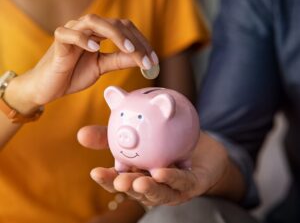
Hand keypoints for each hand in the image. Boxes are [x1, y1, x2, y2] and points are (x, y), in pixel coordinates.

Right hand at [6, 14, 158, 113]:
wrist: (49, 87)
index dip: (141, 42)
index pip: (125, 29)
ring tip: (128, 50)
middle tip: (147, 60)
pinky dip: (82, 39)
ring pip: (94, 22)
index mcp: (100, 34)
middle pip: (115, 24)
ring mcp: (72, 32)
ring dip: (115, 35)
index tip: (154, 61)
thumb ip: (119, 60)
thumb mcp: (101, 67)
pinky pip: (68, 34)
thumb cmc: (74, 74)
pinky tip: (95, 49)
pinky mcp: (58, 41)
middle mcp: (88, 28)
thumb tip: (141, 59)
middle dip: (134, 41)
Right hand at [78, 126, 231, 205]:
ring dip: (148, 189)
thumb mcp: (137, 135)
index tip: (95, 172)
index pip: (118, 180)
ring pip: (158, 193)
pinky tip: (162, 172)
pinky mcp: (190, 185)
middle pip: (135, 190)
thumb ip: (111, 135)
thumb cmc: (164, 142)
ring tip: (137, 182)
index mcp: (136, 174)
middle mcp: (151, 184)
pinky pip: (181, 183)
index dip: (107, 179)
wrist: (198, 143)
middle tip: (118, 180)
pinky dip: (172, 178)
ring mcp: (171, 188)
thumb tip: (81, 134)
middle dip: (126, 187)